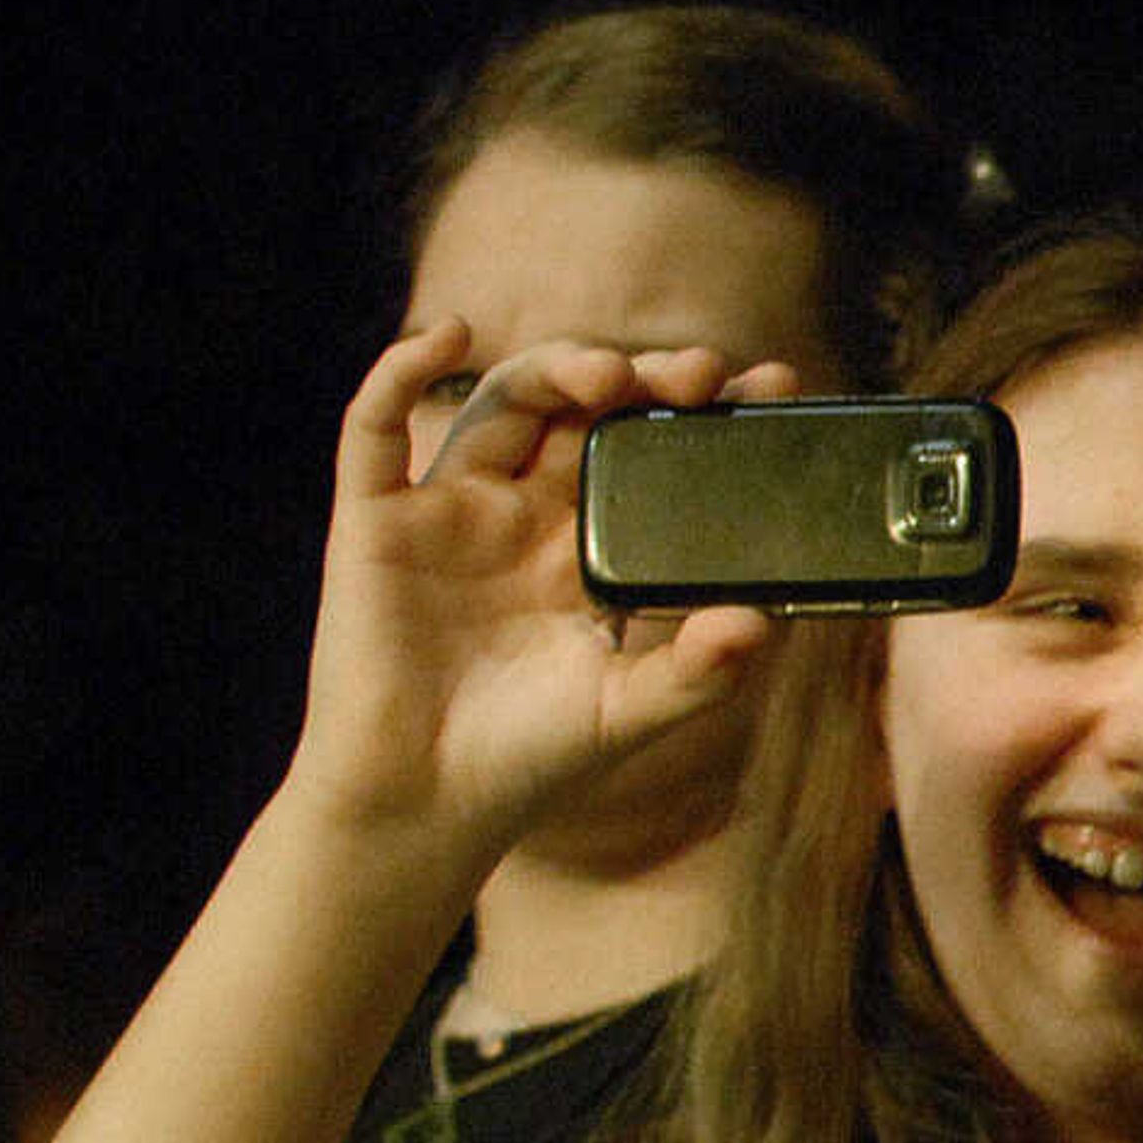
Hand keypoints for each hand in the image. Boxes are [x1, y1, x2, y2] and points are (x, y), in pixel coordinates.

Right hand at [291, 324, 780, 865]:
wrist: (424, 804)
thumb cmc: (529, 758)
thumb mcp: (630, 714)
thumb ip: (699, 672)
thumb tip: (759, 623)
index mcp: (590, 548)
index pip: (653, 456)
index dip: (702, 415)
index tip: (768, 386)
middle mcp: (524, 515)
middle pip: (585, 413)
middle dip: (642, 381)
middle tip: (700, 376)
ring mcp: (450, 509)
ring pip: (505, 403)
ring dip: (556, 369)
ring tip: (610, 375)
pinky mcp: (376, 518)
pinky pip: (374, 425)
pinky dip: (402, 370)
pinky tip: (450, 338)